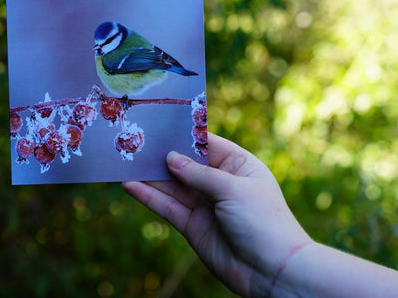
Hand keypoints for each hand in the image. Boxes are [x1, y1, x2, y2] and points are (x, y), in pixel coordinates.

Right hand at [123, 133, 310, 296]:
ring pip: (172, 186)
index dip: (183, 135)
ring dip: (150, 176)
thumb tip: (170, 158)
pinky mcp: (193, 226)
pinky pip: (168, 207)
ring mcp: (205, 205)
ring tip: (126, 162)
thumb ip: (198, 174)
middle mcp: (220, 183)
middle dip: (162, 155)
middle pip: (185, 164)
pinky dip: (149, 197)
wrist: (272, 271)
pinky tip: (131, 186)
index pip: (206, 144)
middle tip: (135, 142)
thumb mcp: (232, 188)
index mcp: (238, 165)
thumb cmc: (263, 221)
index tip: (159, 125)